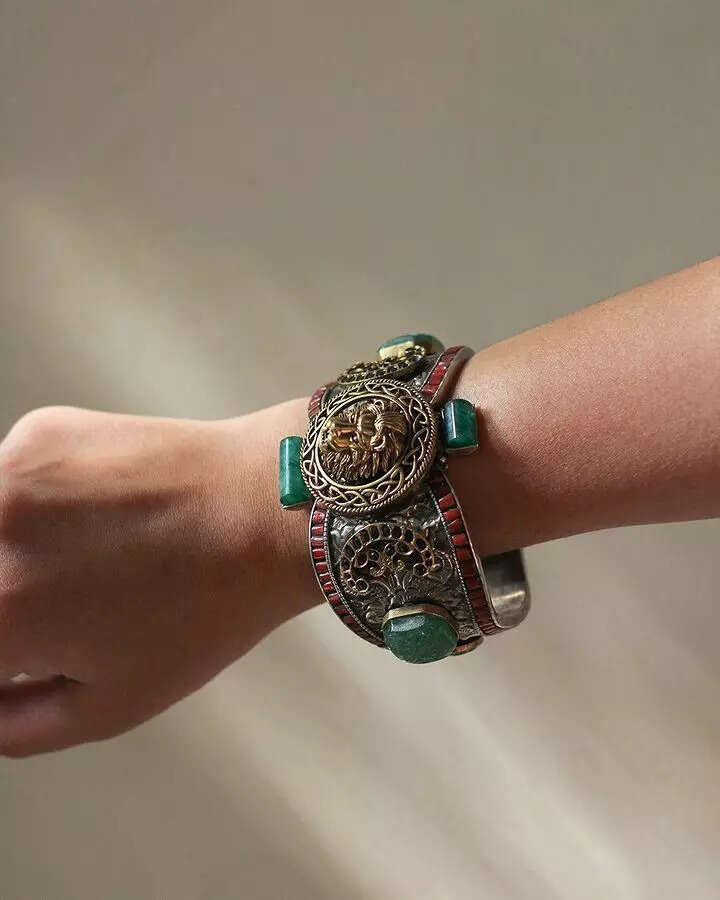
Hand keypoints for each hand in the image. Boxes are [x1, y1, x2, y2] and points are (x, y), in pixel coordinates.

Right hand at [0, 402, 311, 755]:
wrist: (264, 508)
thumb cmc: (202, 613)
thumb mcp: (108, 705)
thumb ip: (12, 726)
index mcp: (0, 614)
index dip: (6, 658)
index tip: (30, 652)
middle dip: (8, 607)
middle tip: (53, 609)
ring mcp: (11, 471)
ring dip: (9, 554)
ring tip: (80, 561)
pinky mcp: (39, 432)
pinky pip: (8, 483)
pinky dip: (32, 508)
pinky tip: (93, 516)